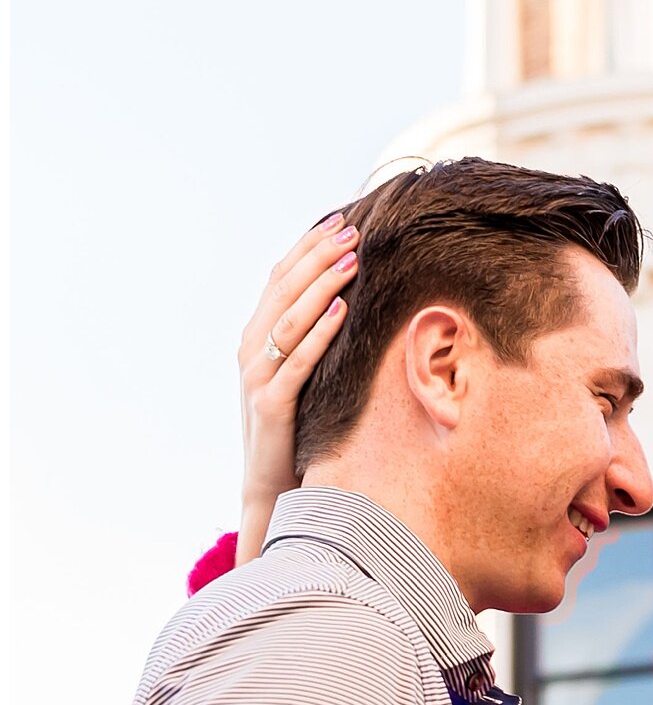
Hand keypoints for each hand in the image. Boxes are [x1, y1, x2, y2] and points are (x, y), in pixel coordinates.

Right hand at [236, 215, 359, 561]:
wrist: (271, 486)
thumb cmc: (295, 425)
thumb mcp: (300, 372)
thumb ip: (310, 334)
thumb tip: (347, 291)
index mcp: (255, 337)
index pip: (279, 278)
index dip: (306, 246)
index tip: (338, 218)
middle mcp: (250, 351)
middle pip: (282, 289)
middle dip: (317, 255)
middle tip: (351, 228)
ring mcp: (257, 378)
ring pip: (289, 319)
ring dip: (321, 285)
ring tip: (351, 258)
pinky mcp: (271, 406)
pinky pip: (298, 361)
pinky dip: (320, 332)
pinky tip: (343, 309)